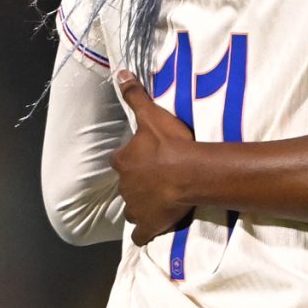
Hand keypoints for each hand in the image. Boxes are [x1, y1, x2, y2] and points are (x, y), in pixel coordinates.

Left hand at [110, 72, 199, 243]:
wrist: (188, 174)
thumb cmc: (170, 144)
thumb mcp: (152, 115)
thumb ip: (135, 97)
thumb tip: (119, 73)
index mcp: (123, 161)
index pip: (120, 161)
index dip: (132, 159)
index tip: (146, 158)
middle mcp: (124, 186)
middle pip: (127, 185)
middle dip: (137, 183)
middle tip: (157, 179)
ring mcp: (135, 208)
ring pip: (131, 209)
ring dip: (140, 206)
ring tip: (157, 201)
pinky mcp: (148, 225)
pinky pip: (140, 234)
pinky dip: (144, 233)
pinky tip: (151, 231)